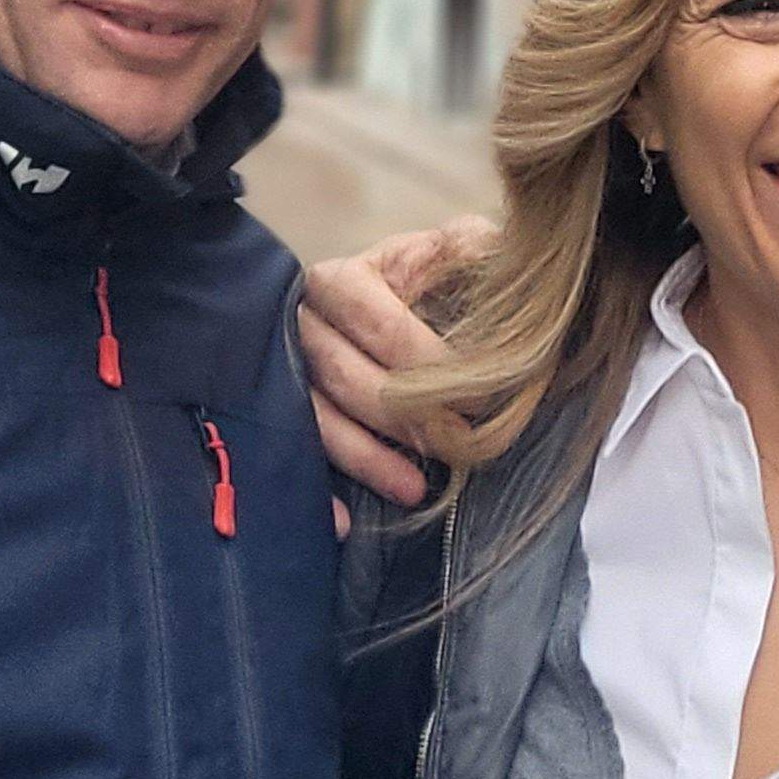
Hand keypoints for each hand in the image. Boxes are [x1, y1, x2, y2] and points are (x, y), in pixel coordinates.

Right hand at [304, 214, 494, 523]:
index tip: (482, 396)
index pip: (380, 324)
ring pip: (315, 419)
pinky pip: (292, 457)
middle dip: (405, 416)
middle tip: (458, 444)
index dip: (430, 363)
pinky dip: (318, 494)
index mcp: (344, 279)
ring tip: (415, 489)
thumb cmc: (440, 283)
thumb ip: (472, 252)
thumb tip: (493, 264)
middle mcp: (304, 323)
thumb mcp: (460, 253)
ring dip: (366, 459)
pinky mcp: (284, 419)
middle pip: (345, 376)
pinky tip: (343, 525)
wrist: (413, 311)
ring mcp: (287, 374)